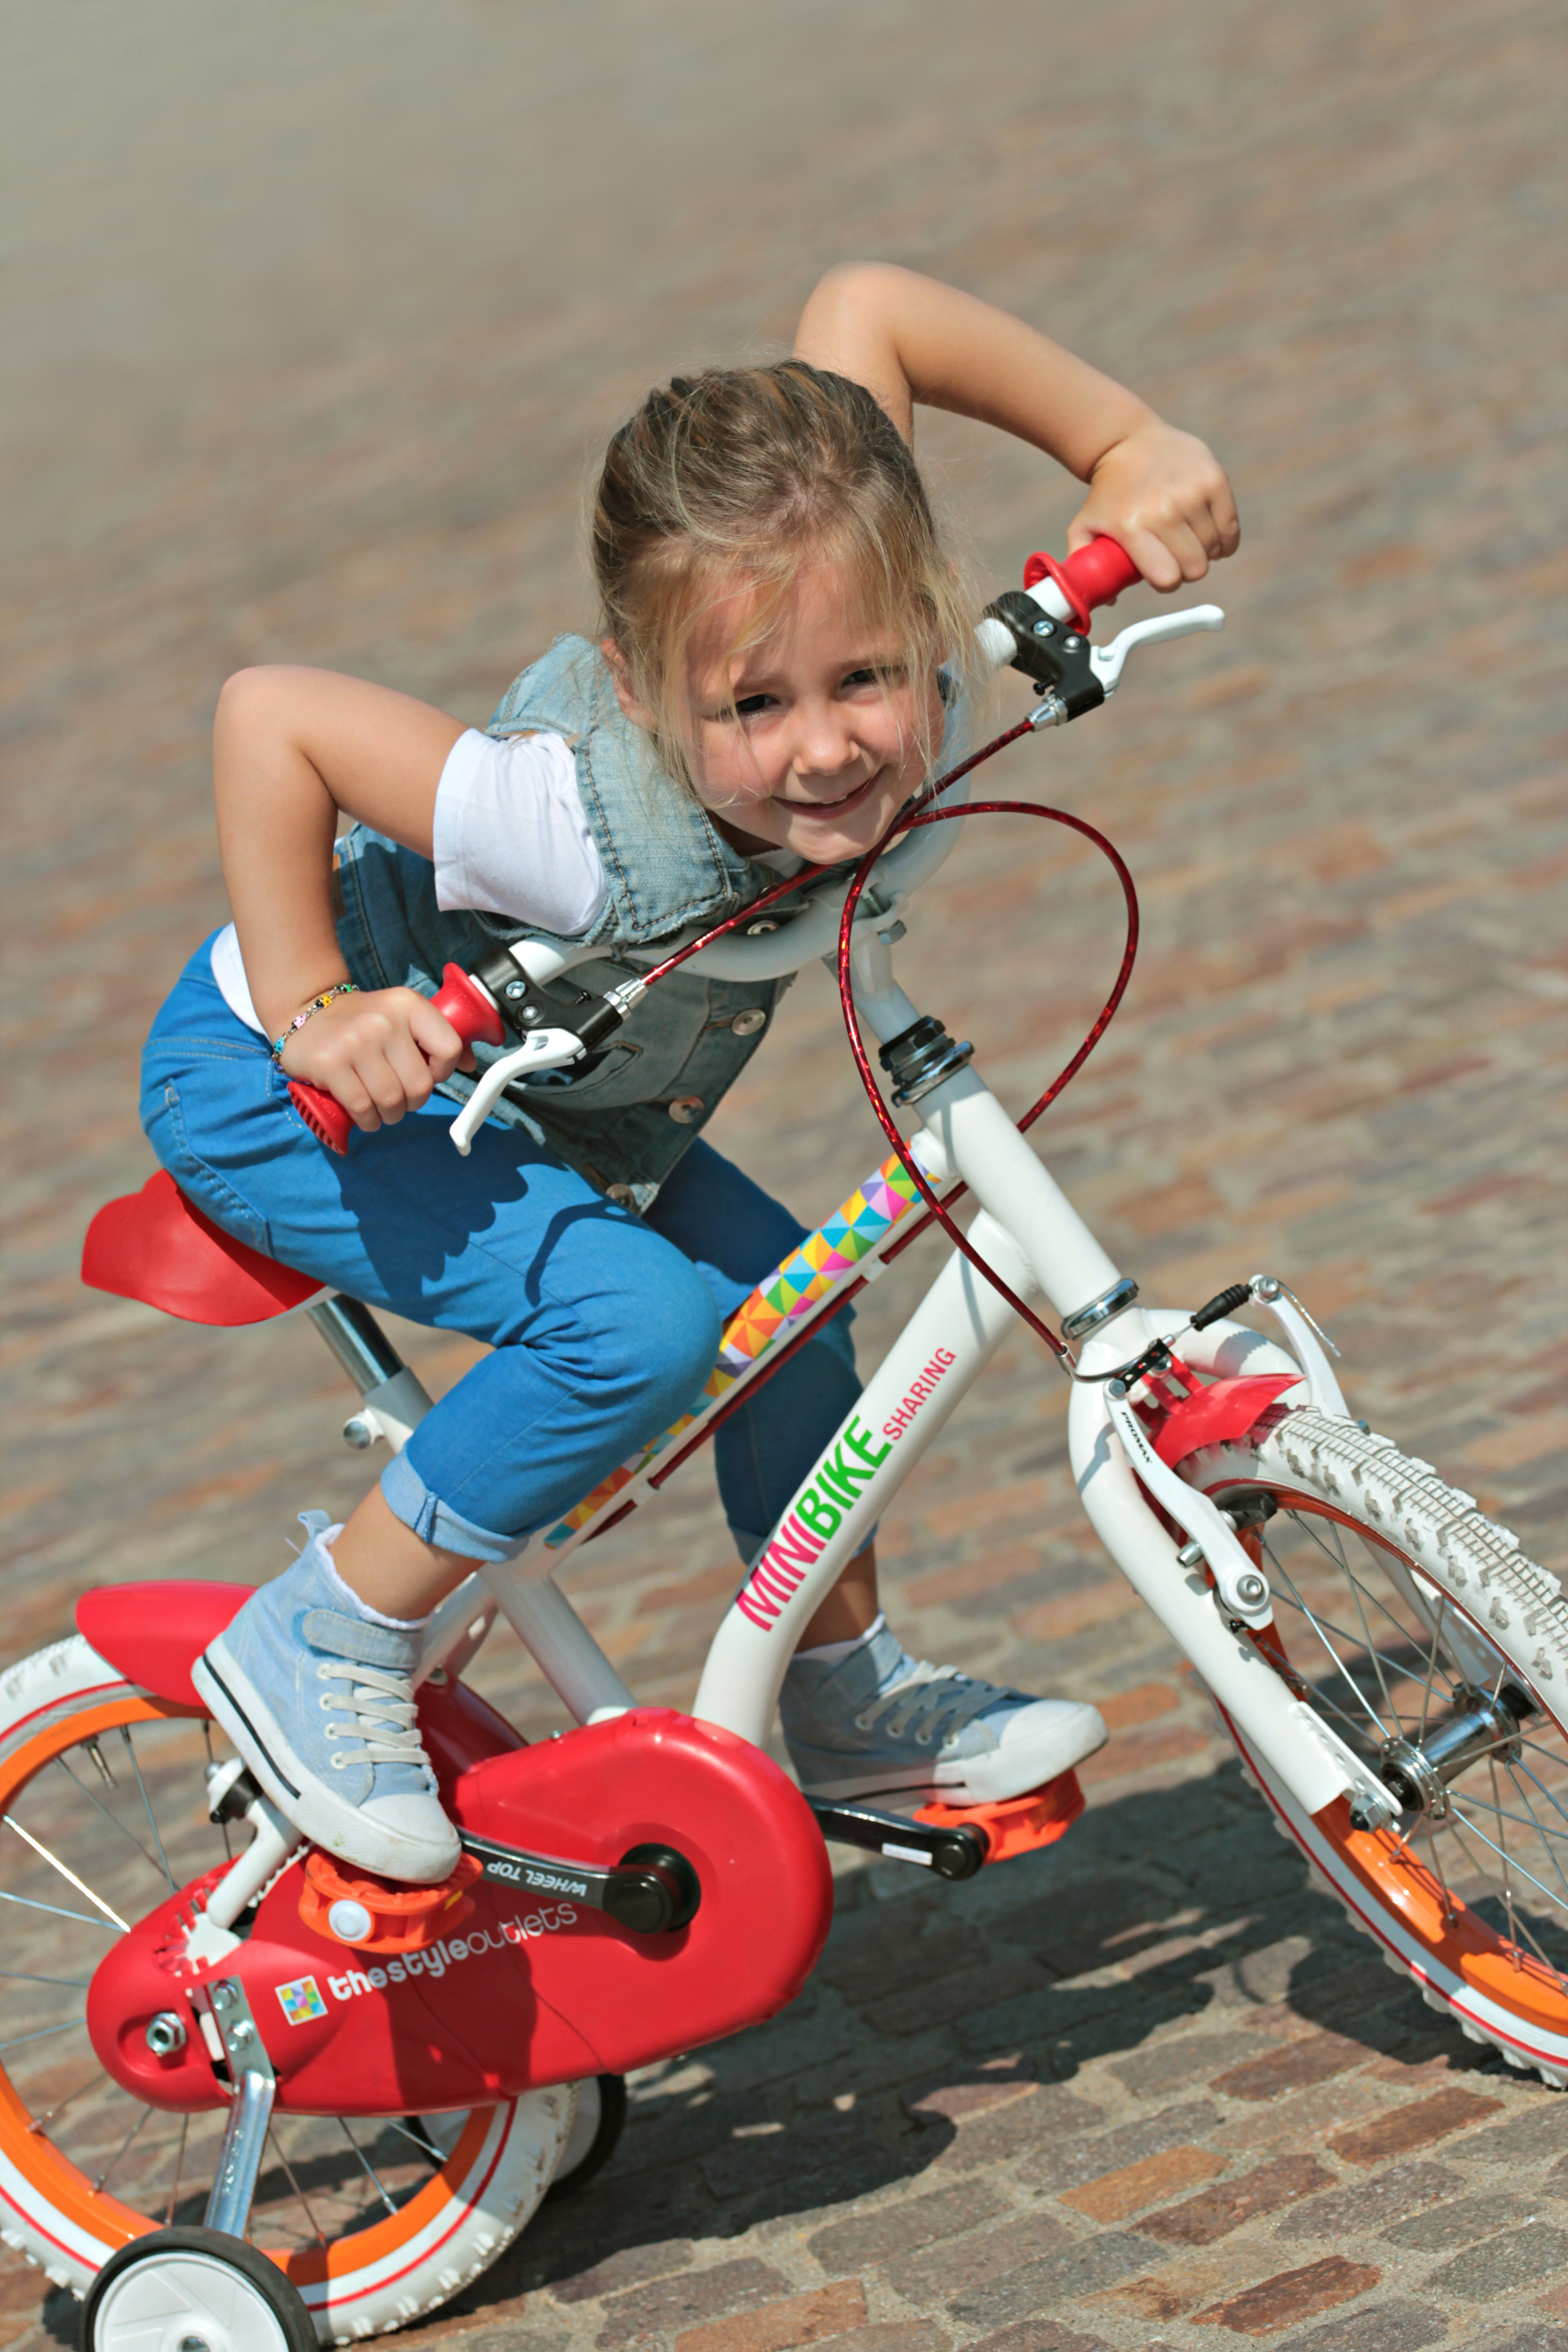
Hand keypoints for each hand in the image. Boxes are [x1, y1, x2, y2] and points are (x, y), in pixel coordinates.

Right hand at [277, 987, 473, 1132]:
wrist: (306, 1012)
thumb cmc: (362, 1022)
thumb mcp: (403, 1017)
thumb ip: (437, 1037)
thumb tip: (470, 1064)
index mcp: (409, 1005)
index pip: (449, 1049)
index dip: (441, 1073)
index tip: (425, 1074)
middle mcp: (384, 1021)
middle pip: (420, 1086)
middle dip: (412, 1103)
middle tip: (399, 1098)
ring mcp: (356, 1042)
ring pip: (392, 1102)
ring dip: (390, 1115)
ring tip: (380, 1106)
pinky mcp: (330, 1064)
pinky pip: (363, 1108)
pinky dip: (368, 1121)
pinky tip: (364, 1113)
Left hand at [1067, 421, 1238, 590]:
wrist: (1128, 442)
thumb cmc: (1108, 494)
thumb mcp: (1084, 526)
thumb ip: (1085, 565)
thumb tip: (1106, 599)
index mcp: (1132, 527)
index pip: (1168, 579)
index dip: (1166, 582)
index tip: (1160, 571)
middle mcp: (1164, 510)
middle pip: (1196, 569)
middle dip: (1187, 569)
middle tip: (1175, 555)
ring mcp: (1192, 493)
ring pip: (1215, 550)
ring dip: (1204, 551)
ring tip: (1186, 538)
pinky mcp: (1214, 479)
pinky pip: (1231, 529)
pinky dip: (1223, 537)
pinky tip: (1206, 529)